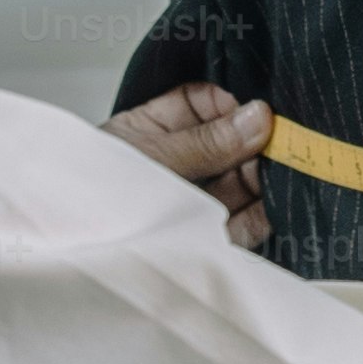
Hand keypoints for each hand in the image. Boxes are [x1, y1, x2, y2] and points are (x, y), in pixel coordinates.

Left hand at [106, 84, 271, 249]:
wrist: (76, 261)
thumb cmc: (91, 199)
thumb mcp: (152, 160)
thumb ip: (206, 142)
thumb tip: (258, 116)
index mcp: (151, 130)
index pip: (202, 102)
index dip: (231, 102)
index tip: (257, 108)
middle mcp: (178, 163)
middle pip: (231, 142)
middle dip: (257, 141)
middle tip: (282, 141)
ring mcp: (196, 200)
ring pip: (243, 180)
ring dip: (267, 176)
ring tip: (285, 170)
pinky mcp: (210, 239)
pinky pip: (247, 222)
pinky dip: (266, 213)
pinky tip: (277, 201)